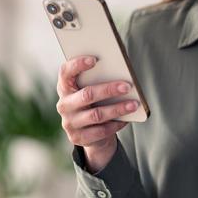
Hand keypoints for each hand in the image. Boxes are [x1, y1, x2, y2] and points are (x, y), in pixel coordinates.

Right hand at [56, 55, 138, 172]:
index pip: (65, 72)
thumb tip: (120, 73)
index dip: (77, 64)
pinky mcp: (77, 138)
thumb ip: (97, 80)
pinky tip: (127, 120)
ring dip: (117, 109)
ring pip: (96, 115)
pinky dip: (115, 125)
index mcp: (64, 87)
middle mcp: (64, 105)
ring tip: (134, 104)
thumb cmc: (94, 103)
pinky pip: (100, 131)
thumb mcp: (91, 90)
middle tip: (127, 86)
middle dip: (108, 90)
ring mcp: (69, 123)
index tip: (94, 59)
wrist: (88, 133)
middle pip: (87, 94)